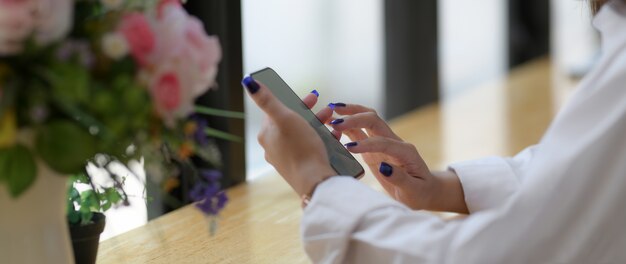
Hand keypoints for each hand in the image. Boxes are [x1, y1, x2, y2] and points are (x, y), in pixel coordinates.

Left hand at [243, 77, 335, 196]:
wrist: (315, 181)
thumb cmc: (300, 148)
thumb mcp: (285, 117)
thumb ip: (267, 100)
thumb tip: (249, 83)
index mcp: (266, 135)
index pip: (278, 111)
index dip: (295, 102)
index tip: (312, 97)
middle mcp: (273, 147)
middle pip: (291, 123)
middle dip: (310, 113)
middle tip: (327, 109)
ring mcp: (286, 159)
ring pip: (302, 135)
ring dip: (319, 125)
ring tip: (333, 121)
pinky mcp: (300, 167)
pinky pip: (310, 148)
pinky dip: (322, 140)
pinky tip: (334, 136)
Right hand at [324, 103, 467, 212]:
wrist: (424, 190)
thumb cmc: (420, 192)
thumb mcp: (414, 190)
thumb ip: (400, 178)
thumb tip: (384, 168)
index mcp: (405, 151)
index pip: (383, 141)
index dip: (366, 144)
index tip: (349, 149)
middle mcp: (393, 141)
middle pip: (374, 119)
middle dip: (354, 118)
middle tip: (334, 122)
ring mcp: (383, 142)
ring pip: (366, 120)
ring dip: (349, 114)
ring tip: (330, 111)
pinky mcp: (374, 148)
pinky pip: (360, 132)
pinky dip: (347, 126)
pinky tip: (332, 124)